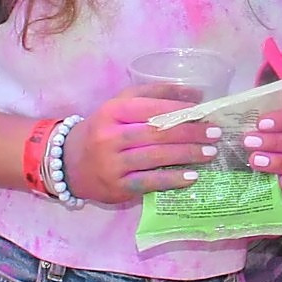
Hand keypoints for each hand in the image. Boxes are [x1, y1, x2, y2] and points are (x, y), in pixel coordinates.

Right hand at [62, 89, 215, 204]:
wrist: (68, 163)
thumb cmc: (103, 130)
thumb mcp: (121, 106)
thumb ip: (155, 96)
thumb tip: (196, 94)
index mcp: (112, 111)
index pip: (149, 107)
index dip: (178, 109)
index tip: (203, 112)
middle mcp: (110, 136)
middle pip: (156, 133)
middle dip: (189, 132)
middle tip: (214, 133)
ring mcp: (112, 163)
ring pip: (155, 157)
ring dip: (186, 155)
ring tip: (209, 153)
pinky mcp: (117, 187)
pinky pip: (149, 182)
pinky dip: (172, 179)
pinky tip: (192, 176)